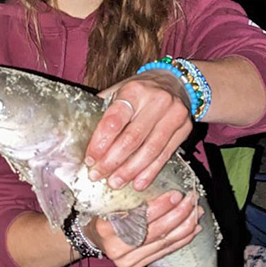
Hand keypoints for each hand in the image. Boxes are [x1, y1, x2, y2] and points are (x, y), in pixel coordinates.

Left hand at [84, 70, 192, 190]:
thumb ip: (103, 109)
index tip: (90, 159)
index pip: (114, 121)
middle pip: (131, 139)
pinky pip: (165, 155)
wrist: (176, 83)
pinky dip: (150, 172)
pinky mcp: (185, 129)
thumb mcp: (120, 90)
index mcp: (134, 90)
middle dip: (112, 162)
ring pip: (150, 150)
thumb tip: (80, 134)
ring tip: (115, 183)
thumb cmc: (140, 91)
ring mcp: (174, 115)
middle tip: (98, 176)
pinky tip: (138, 183)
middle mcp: (157, 101)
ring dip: (130, 171)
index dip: (100, 143)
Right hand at [85, 189, 202, 266]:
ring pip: (163, 243)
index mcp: (106, 228)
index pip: (139, 217)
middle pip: (155, 231)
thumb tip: (159, 181)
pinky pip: (164, 252)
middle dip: (178, 215)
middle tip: (191, 201)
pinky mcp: (137, 266)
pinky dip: (181, 240)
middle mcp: (116, 248)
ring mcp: (127, 261)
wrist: (92, 236)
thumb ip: (128, 196)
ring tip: (196, 213)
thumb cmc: (101, 213)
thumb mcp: (107, 200)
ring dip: (184, 227)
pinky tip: (192, 229)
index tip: (176, 194)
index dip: (161, 206)